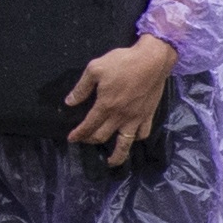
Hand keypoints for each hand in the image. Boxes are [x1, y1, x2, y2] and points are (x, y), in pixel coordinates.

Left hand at [65, 35, 177, 162]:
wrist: (152, 60)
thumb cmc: (122, 62)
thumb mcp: (95, 69)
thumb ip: (81, 88)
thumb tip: (69, 102)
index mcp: (105, 105)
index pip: (88, 126)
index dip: (78, 134)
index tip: (71, 139)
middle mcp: (120, 117)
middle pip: (102, 136)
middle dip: (90, 141)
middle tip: (84, 140)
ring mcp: (136, 118)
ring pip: (125, 143)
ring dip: (116, 155)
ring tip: (111, 162)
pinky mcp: (148, 115)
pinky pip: (142, 133)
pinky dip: (136, 139)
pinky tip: (131, 138)